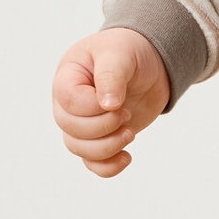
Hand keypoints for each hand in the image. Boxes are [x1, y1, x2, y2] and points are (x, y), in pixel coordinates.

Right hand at [51, 27, 170, 176]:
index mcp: (68, 77)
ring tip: (130, 133)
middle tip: (127, 113)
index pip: (68, 101)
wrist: (149, 62)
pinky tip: (127, 158)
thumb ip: (111, 75)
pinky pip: (92, 163)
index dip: (93, 107)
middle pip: (70, 128)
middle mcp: (69, 103)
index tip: (118, 101)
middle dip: (103, 127)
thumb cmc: (128, 50)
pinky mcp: (100, 138)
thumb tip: (108, 105)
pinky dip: (108, 167)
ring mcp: (83, 122)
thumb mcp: (119, 53)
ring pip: (78, 149)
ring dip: (107, 147)